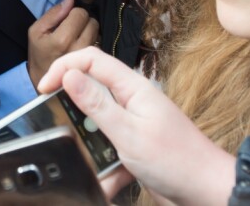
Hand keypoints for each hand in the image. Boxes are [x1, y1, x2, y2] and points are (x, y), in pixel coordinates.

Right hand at [27, 0, 98, 86]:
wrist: (43, 83)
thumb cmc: (39, 54)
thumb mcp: (36, 32)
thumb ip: (53, 14)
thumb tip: (70, 0)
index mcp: (62, 39)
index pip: (80, 13)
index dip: (73, 13)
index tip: (65, 21)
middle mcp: (79, 48)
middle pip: (92, 21)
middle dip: (83, 21)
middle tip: (72, 29)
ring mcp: (88, 56)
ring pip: (97, 31)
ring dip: (88, 30)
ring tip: (76, 37)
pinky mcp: (94, 62)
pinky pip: (99, 42)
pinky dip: (92, 40)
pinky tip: (81, 46)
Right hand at [38, 48, 234, 205]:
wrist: (206, 189)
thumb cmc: (175, 159)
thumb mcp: (128, 132)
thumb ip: (97, 104)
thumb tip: (69, 74)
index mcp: (132, 87)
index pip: (91, 60)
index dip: (64, 66)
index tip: (43, 88)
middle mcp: (132, 100)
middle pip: (91, 91)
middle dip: (73, 112)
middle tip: (58, 129)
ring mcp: (133, 122)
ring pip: (96, 126)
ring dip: (90, 148)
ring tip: (93, 167)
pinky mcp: (134, 144)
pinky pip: (109, 150)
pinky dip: (105, 168)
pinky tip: (110, 182)